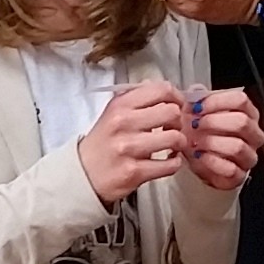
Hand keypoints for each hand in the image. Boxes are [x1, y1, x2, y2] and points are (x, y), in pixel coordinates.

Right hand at [76, 78, 198, 203]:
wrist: (83, 174)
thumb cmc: (103, 143)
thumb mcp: (113, 113)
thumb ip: (136, 100)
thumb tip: (165, 90)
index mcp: (120, 105)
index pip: (161, 89)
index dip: (177, 97)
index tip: (178, 105)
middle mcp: (124, 123)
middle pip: (172, 112)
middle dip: (179, 121)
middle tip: (173, 128)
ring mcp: (129, 148)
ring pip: (174, 138)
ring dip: (179, 143)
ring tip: (172, 146)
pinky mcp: (135, 172)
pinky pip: (170, 165)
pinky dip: (174, 163)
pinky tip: (168, 161)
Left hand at [183, 86, 263, 193]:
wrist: (201, 161)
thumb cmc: (203, 134)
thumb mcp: (200, 113)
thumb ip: (199, 100)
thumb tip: (196, 91)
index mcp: (248, 114)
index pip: (240, 100)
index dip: (216, 101)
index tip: (197, 106)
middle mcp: (253, 134)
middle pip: (241, 122)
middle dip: (213, 122)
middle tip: (195, 124)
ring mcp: (249, 156)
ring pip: (237, 146)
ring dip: (211, 142)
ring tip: (195, 141)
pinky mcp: (240, 175)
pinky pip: (231, 169)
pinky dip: (212, 162)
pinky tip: (200, 156)